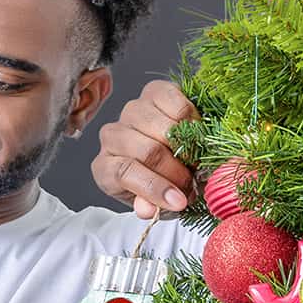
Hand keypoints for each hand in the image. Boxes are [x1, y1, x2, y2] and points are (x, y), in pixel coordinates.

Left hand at [92, 80, 199, 218]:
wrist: (172, 156)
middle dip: (176, 171)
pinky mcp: (153, 92)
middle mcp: (111, 136)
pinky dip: (192, 121)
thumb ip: (149, 206)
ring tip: (196, 161)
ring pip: (162, 128)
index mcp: (105, 168)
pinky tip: (196, 135)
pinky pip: (177, 103)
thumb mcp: (153, 203)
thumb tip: (146, 210)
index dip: (155, 188)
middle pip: (147, 151)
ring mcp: (131, 112)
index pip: (125, 173)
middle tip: (193, 182)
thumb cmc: (159, 183)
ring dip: (187, 148)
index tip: (179, 201)